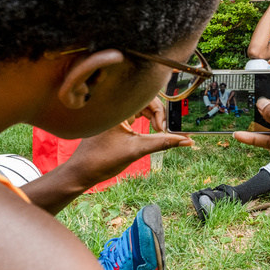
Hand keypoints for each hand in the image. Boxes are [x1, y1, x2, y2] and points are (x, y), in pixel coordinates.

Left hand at [68, 100, 191, 186]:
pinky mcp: (115, 119)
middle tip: (162, 130)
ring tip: (158, 132)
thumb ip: (163, 142)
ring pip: (141, 106)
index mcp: (116, 106)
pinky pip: (135, 112)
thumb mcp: (137, 149)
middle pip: (146, 100)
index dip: (159, 111)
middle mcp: (114, 105)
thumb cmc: (103, 159)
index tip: (162, 129)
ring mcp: (114, 111)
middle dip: (158, 114)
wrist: (82, 172)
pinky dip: (145, 120)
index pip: (147, 97)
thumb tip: (187, 141)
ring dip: (153, 117)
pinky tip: (148, 131)